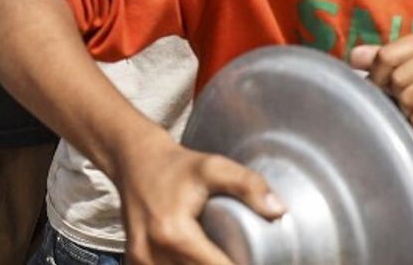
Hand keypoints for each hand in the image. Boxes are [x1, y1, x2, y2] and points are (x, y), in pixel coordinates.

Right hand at [113, 133, 282, 263]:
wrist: (134, 159)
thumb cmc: (174, 165)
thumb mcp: (213, 166)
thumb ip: (248, 185)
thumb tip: (279, 211)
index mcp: (173, 234)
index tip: (255, 259)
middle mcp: (153, 252)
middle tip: (241, 255)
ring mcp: (142, 260)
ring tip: (222, 255)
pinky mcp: (137, 261)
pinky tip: (198, 258)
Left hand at [352, 28, 412, 143]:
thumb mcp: (411, 62)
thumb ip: (381, 57)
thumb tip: (354, 58)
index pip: (386, 56)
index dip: (377, 75)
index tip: (382, 84)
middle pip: (397, 80)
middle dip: (398, 93)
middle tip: (410, 96)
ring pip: (408, 100)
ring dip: (410, 109)